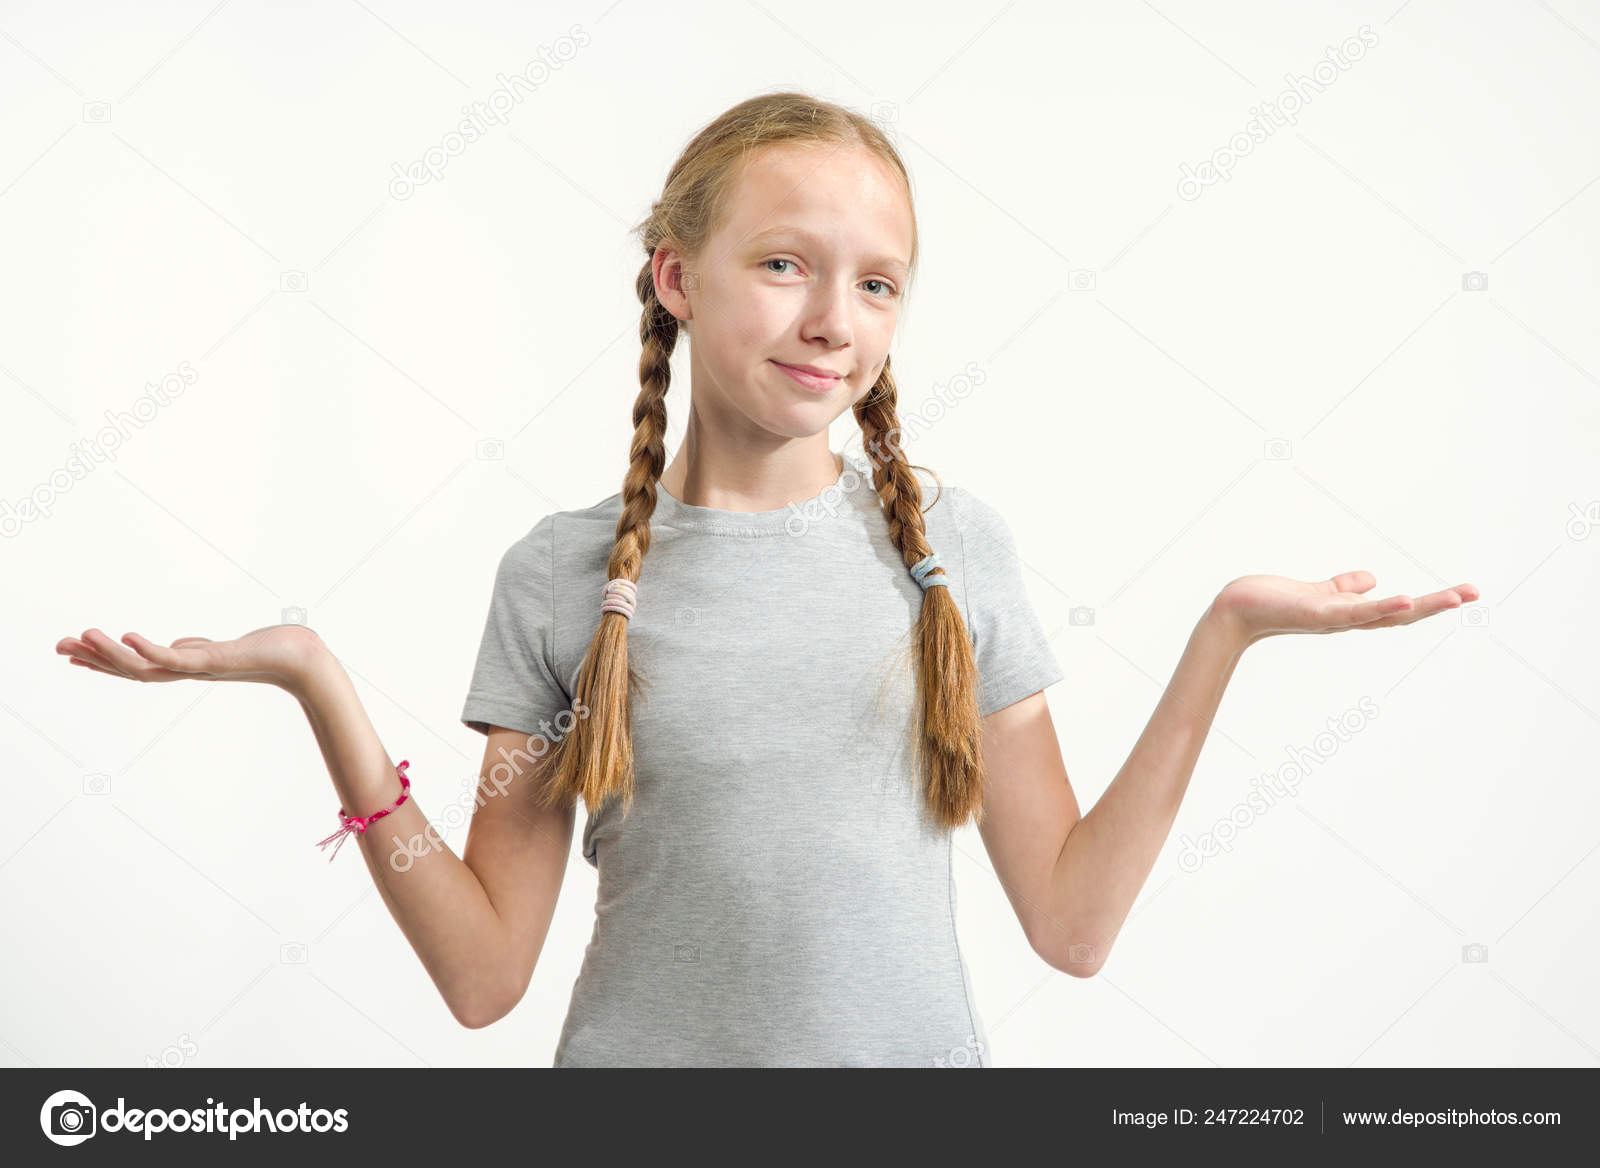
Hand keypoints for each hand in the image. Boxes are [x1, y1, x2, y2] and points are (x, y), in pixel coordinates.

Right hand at [54, 623, 328, 693]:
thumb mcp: (223, 647)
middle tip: (59, 646)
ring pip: (147, 667)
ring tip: (83, 636)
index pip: (137, 666)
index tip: (74, 651)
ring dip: (112, 654)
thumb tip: (178, 644)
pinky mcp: (217, 661)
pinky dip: (152, 649)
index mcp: (188, 667)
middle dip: (96, 658)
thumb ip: (197, 647)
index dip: (104, 660)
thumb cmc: (271, 652)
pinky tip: (129, 636)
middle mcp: (190, 671)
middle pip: (132, 670)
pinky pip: (177, 658)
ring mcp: (201, 668)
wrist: (306, 663)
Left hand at [1210, 571, 1479, 647]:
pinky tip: (1404, 600)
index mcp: (1350, 613)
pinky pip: (1353, 613)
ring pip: (1384, 616)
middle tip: (1475, 593)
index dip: (1431, 603)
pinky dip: (1380, 608)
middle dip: (1439, 606)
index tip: (1465, 592)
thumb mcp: (1317, 592)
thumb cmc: (1272, 602)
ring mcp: (1333, 620)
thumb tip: (1372, 580)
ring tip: (1454, 597)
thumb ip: (1344, 588)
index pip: (1398, 610)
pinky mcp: (1315, 614)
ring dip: (1421, 607)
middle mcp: (1347, 620)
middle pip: (1401, 616)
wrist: (1235, 611)